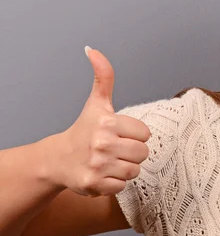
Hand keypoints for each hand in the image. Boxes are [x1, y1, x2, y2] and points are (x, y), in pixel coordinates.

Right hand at [54, 47, 151, 196]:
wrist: (58, 159)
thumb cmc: (84, 130)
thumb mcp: (96, 102)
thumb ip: (103, 76)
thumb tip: (93, 50)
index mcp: (108, 122)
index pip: (145, 133)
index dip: (135, 135)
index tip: (119, 134)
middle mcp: (102, 143)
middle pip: (143, 153)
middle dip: (132, 153)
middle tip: (116, 149)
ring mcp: (98, 164)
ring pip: (135, 170)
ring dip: (125, 168)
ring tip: (110, 161)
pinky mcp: (94, 183)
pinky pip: (122, 185)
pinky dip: (115, 182)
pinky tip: (103, 174)